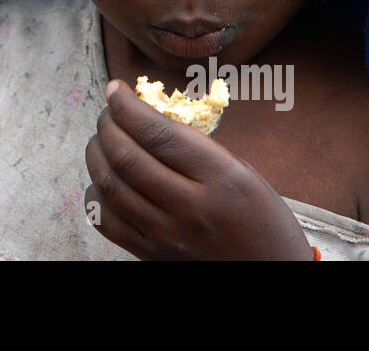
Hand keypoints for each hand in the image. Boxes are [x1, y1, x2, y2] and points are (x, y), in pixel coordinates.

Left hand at [85, 79, 313, 259]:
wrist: (272, 277)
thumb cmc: (263, 221)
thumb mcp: (244, 174)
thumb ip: (197, 148)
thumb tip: (147, 118)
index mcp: (222, 179)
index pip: (158, 133)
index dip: (127, 107)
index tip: (116, 91)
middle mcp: (191, 208)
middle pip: (127, 158)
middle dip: (107, 126)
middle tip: (107, 113)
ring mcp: (168, 236)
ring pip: (110, 187)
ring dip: (96, 155)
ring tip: (101, 140)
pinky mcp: (152, 257)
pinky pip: (107, 222)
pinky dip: (96, 195)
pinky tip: (102, 179)